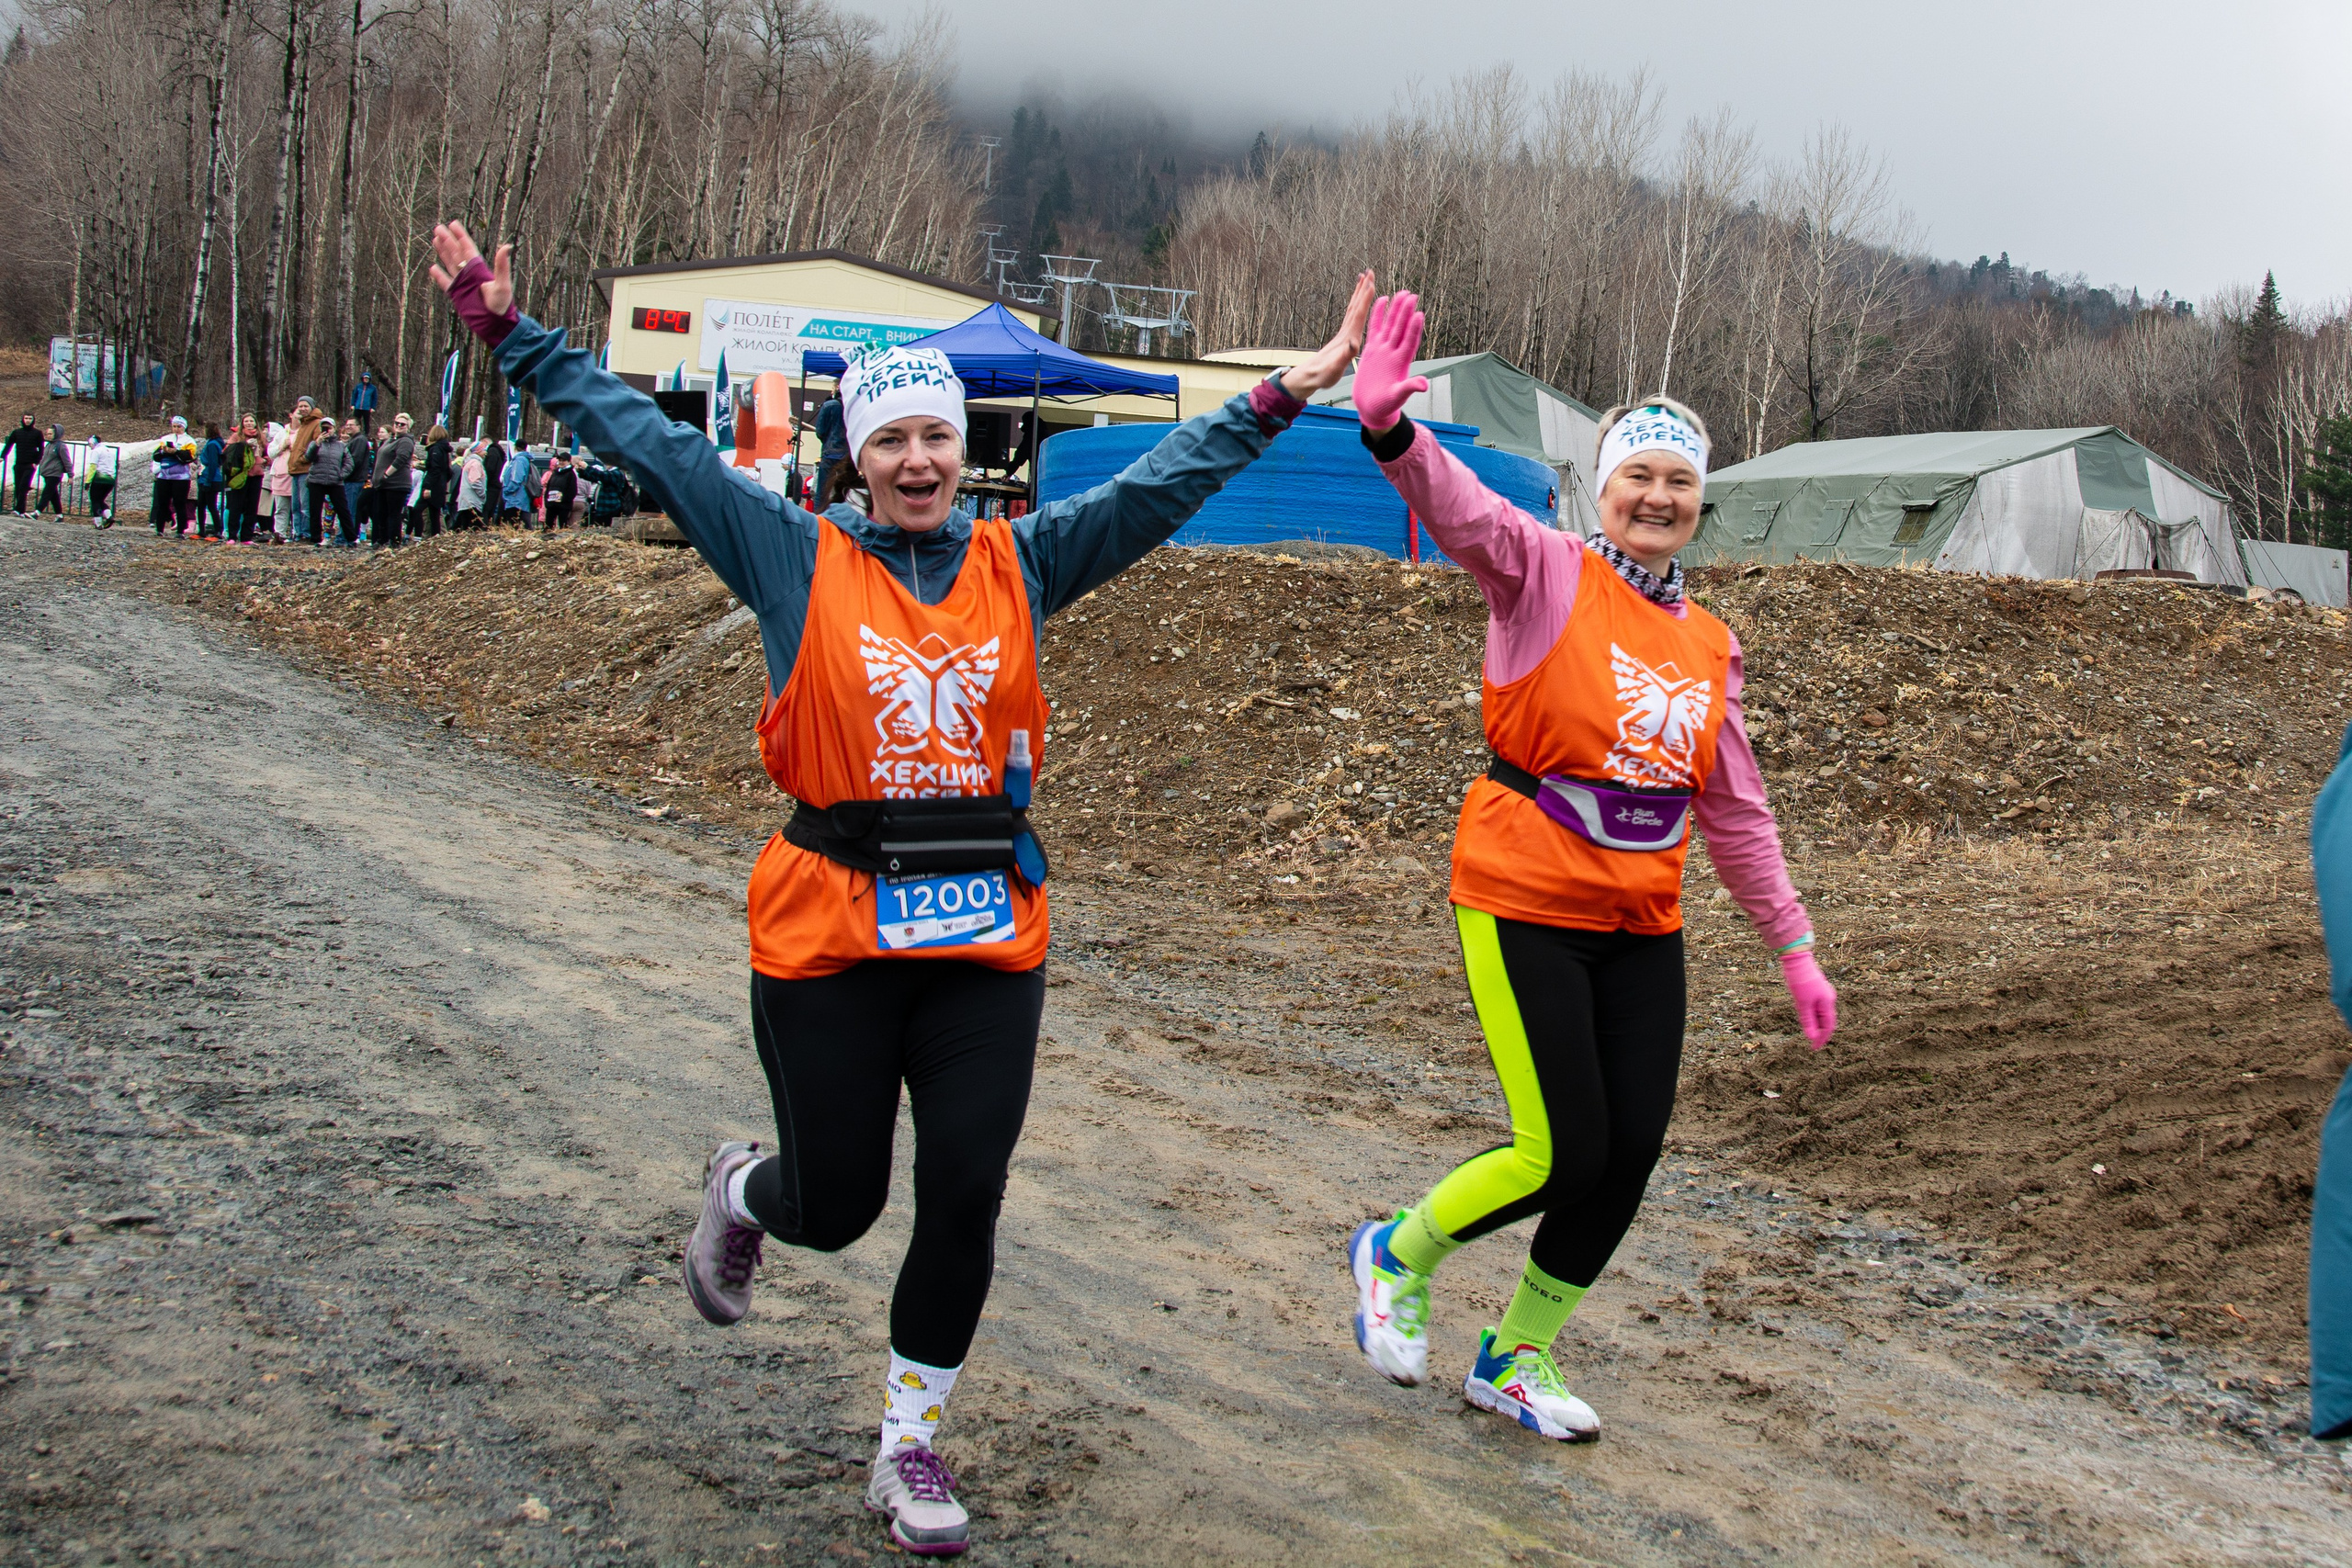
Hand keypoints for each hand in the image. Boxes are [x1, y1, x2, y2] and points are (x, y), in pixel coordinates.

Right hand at [429, 220, 512, 315]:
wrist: (495, 324)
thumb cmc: (502, 305)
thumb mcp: (503, 284)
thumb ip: (502, 266)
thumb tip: (507, 245)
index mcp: (479, 269)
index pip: (468, 248)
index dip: (460, 235)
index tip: (453, 223)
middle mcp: (470, 274)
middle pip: (456, 253)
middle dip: (448, 240)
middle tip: (438, 227)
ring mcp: (463, 284)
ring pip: (450, 264)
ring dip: (443, 252)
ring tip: (435, 239)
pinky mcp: (457, 295)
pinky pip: (445, 283)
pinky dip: (438, 276)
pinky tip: (432, 268)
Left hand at [1277, 270, 1374, 398]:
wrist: (1310, 376)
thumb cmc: (1323, 375)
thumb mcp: (1335, 369)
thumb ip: (1344, 357)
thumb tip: (1352, 344)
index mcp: (1347, 338)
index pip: (1357, 314)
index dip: (1365, 298)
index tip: (1371, 282)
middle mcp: (1345, 332)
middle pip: (1355, 305)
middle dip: (1363, 288)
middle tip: (1370, 271)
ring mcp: (1343, 333)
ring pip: (1353, 308)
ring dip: (1359, 292)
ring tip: (1364, 278)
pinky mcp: (1343, 337)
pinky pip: (1351, 315)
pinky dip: (1356, 304)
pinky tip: (1358, 301)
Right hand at [1352, 291, 1427, 432]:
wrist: (1370, 406)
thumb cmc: (1384, 405)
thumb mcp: (1397, 397)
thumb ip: (1409, 388)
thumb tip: (1424, 385)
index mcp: (1401, 362)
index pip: (1410, 342)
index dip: (1414, 329)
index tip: (1419, 314)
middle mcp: (1394, 352)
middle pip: (1401, 328)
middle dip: (1407, 312)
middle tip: (1412, 295)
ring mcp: (1383, 349)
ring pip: (1391, 325)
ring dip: (1397, 309)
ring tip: (1403, 293)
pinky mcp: (1372, 348)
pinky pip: (1375, 327)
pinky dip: (1378, 314)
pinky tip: (1383, 299)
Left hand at [1780, 950, 1836, 1049]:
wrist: (1797, 960)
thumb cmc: (1800, 981)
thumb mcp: (1802, 1004)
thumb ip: (1807, 1021)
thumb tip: (1812, 1037)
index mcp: (1827, 1003)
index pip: (1828, 1026)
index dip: (1822, 1039)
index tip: (1814, 1048)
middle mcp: (1829, 998)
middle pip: (1827, 1021)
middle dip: (1820, 1033)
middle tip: (1812, 1044)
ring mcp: (1824, 994)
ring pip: (1821, 1014)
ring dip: (1816, 1025)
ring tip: (1808, 1034)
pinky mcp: (1817, 990)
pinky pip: (1817, 1007)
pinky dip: (1813, 1016)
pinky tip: (1805, 1018)